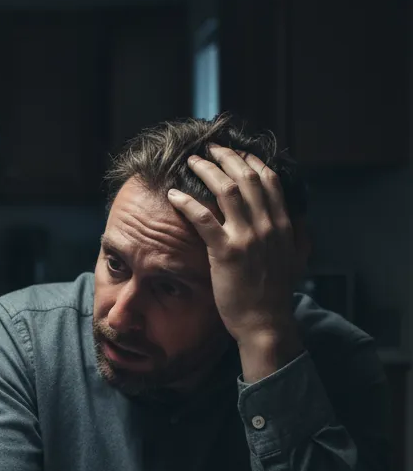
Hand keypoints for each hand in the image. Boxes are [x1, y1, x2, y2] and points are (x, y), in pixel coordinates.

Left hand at [167, 145, 300, 348]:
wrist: (265, 322)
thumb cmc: (275, 294)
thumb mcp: (296, 259)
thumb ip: (297, 235)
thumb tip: (297, 217)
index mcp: (284, 224)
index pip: (269, 180)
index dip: (251, 162)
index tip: (236, 153)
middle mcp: (268, 225)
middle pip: (246, 177)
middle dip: (226, 157)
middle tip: (209, 149)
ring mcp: (247, 237)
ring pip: (225, 190)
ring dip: (206, 171)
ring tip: (191, 162)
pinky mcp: (225, 252)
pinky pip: (202, 217)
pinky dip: (186, 201)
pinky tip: (173, 194)